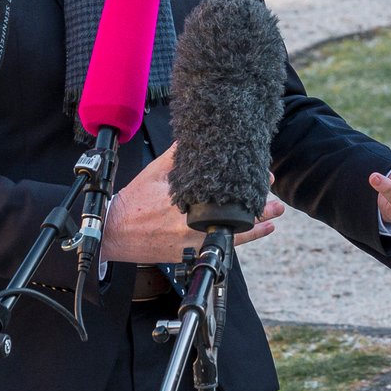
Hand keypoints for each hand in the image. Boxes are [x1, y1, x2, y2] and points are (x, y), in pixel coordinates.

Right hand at [101, 144, 283, 264]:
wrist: (114, 232)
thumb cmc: (133, 202)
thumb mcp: (155, 172)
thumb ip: (178, 155)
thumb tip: (196, 138)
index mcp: (186, 200)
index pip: (225, 188)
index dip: (246, 180)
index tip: (261, 174)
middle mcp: (192, 222)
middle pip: (234, 210)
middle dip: (256, 199)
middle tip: (271, 189)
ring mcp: (193, 240)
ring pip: (234, 231)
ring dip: (258, 221)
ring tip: (276, 211)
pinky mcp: (191, 252)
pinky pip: (224, 246)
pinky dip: (246, 237)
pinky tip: (262, 230)